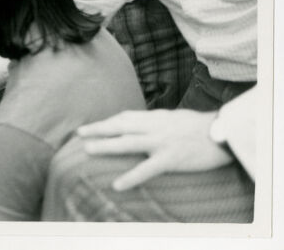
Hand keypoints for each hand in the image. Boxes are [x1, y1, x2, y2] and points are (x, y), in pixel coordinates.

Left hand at [77, 109, 232, 191]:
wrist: (223, 133)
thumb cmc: (199, 127)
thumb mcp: (173, 118)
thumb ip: (155, 121)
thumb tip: (138, 124)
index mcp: (155, 117)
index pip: (126, 117)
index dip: (108, 121)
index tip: (93, 126)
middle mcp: (154, 127)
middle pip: (120, 126)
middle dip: (98, 128)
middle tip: (79, 133)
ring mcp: (161, 142)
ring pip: (128, 142)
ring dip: (106, 146)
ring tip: (88, 150)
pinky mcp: (170, 158)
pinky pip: (147, 169)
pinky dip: (131, 177)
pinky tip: (118, 185)